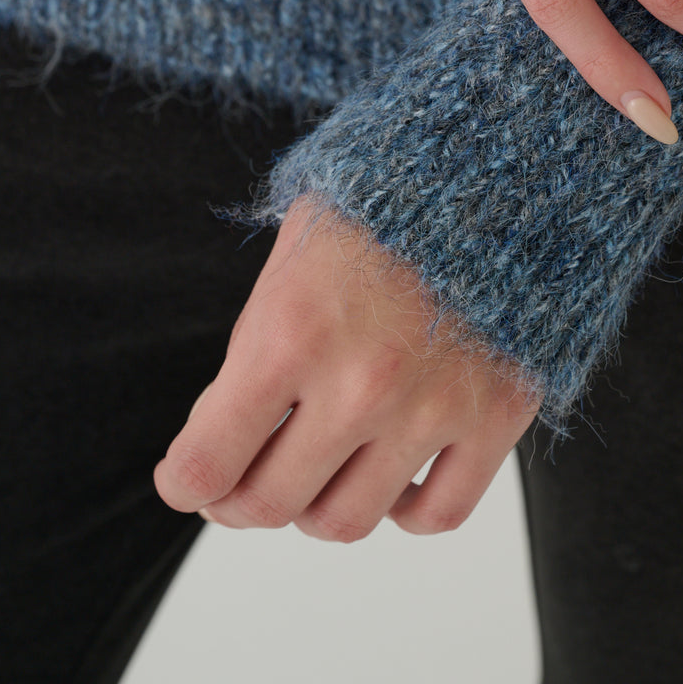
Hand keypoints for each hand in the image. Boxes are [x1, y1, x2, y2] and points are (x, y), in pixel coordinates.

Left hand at [153, 196, 540, 540]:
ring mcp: (431, 408)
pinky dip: (402, 510)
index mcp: (290, 333)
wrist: (497, 162)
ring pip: (346, 521)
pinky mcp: (495, 416)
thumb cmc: (383, 199)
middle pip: (271, 504)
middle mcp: (359, 385)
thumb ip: (257, 344)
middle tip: (241, 479)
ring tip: (316, 468)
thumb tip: (228, 430)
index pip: (207, 466)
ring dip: (316, 505)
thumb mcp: (293, 250)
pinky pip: (437, 514)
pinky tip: (388, 475)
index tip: (187, 476)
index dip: (185, 482)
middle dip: (238, 500)